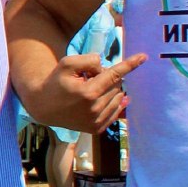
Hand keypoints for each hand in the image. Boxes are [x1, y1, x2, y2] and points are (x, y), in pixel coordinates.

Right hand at [28, 51, 144, 133]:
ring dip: (110, 91)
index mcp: (89, 92)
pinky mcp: (96, 129)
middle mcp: (95, 108)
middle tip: (90, 79)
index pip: (115, 75)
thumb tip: (105, 68)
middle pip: (117, 85)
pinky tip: (103, 99)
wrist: (43, 107)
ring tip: (91, 91)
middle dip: (108, 78)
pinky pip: (115, 112)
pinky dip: (113, 102)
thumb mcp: (67, 63)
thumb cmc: (55, 82)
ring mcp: (96, 121)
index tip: (144, 57)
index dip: (130, 64)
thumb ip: (88, 60)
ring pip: (118, 98)